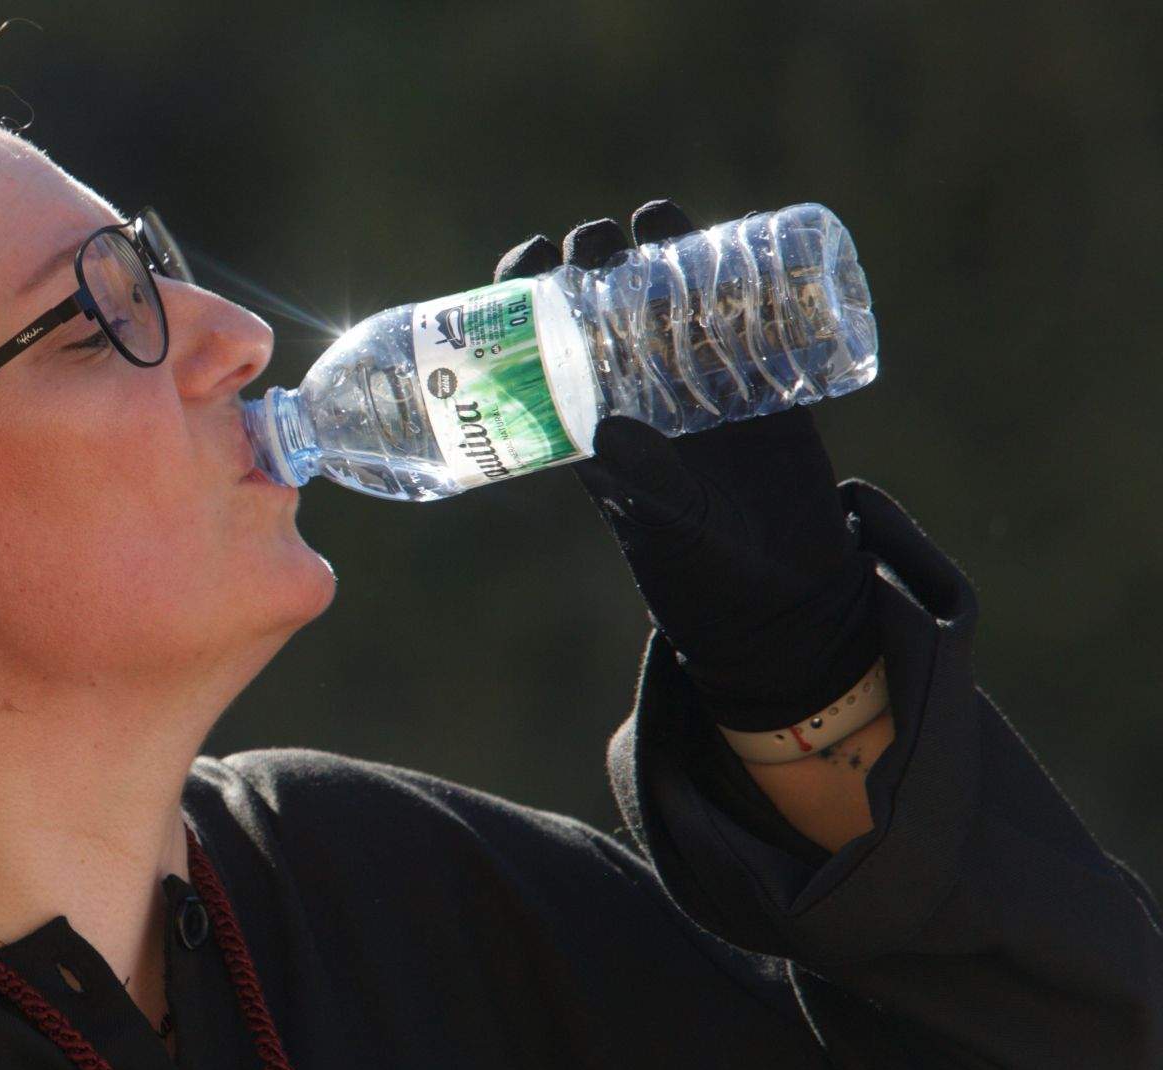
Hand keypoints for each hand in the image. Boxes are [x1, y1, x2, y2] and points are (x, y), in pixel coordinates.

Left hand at [494, 199, 880, 729]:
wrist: (787, 601)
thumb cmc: (705, 574)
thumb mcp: (668, 528)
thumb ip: (643, 483)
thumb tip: (605, 428)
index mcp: (593, 423)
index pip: (545, 345)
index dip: (529, 296)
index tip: (528, 261)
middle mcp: (641, 393)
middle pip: (604, 304)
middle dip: (592, 260)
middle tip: (593, 242)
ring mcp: (705, 384)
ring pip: (672, 296)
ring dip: (659, 250)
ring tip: (652, 220)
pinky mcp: (766, 386)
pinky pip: (752, 317)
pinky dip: (746, 278)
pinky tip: (741, 242)